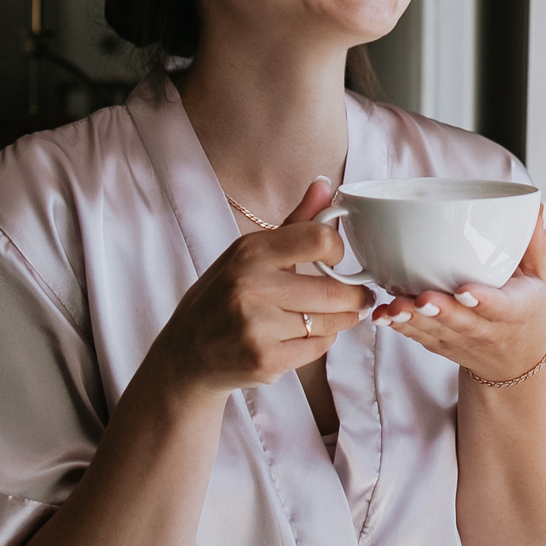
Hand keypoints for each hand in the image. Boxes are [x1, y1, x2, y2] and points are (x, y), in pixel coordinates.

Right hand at [146, 179, 372, 397]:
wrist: (187, 353)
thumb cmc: (224, 296)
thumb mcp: (249, 253)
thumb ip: (295, 221)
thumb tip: (324, 184)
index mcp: (250, 251)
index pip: (319, 239)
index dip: (338, 251)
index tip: (336, 260)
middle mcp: (250, 287)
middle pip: (333, 290)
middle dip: (354, 296)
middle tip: (358, 295)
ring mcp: (256, 327)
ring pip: (329, 322)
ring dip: (341, 320)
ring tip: (335, 315)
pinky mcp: (265, 361)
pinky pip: (318, 348)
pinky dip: (321, 341)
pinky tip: (306, 335)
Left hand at [380, 211, 545, 383]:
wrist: (516, 362)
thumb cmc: (527, 312)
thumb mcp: (540, 280)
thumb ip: (536, 244)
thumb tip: (538, 207)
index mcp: (516, 312)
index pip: (502, 308)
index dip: (484, 301)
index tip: (466, 291)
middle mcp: (488, 330)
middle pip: (463, 323)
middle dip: (442, 312)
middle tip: (423, 299)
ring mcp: (462, 341)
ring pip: (435, 332)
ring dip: (413, 321)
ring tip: (394, 307)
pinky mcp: (441, 345)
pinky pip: (419, 338)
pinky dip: (400, 328)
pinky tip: (383, 316)